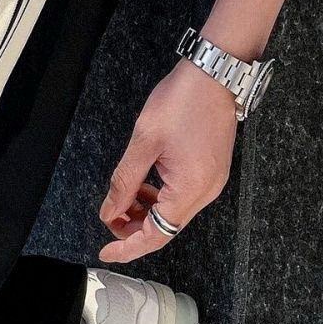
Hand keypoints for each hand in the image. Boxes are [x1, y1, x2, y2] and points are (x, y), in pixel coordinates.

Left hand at [98, 58, 237, 262]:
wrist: (216, 72)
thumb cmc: (185, 99)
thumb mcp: (144, 142)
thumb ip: (124, 182)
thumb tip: (110, 210)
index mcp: (191, 189)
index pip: (156, 235)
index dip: (128, 247)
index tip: (106, 251)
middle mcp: (205, 192)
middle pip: (164, 229)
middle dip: (134, 228)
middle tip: (110, 215)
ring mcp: (211, 182)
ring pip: (171, 214)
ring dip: (145, 212)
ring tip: (124, 196)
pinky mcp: (210, 172)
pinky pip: (180, 197)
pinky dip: (158, 198)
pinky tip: (143, 184)